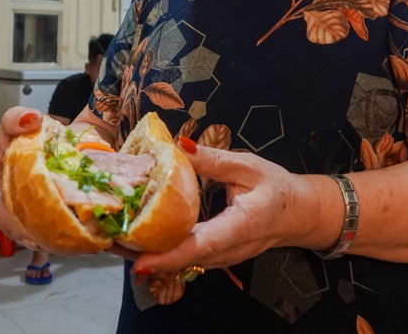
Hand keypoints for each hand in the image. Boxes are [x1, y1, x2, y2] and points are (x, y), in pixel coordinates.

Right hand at [0, 107, 142, 258]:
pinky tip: (69, 240)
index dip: (5, 220)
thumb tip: (31, 120)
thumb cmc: (26, 132)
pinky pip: (38, 229)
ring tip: (63, 245)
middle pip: (6, 224)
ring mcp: (13, 209)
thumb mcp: (18, 120)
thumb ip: (17, 117)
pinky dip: (53, 235)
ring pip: (24, 230)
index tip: (27, 231)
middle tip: (50, 244)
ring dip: (42, 239)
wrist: (47, 140)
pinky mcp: (31, 215)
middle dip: (27, 236)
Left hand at [128, 139, 323, 278]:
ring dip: (148, 253)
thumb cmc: (278, 189)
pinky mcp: (216, 256)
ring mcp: (222, 258)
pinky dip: (162, 250)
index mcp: (240, 226)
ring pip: (181, 262)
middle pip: (182, 259)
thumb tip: (180, 146)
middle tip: (106, 239)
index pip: (201, 246)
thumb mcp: (248, 166)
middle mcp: (229, 250)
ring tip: (113, 237)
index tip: (140, 261)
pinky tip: (138, 236)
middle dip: (143, 253)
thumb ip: (214, 159)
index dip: (169, 256)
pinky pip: (186, 257)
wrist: (301, 215)